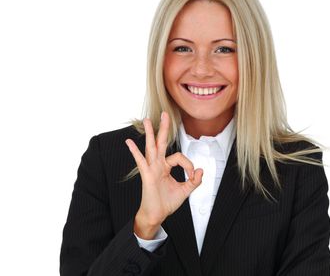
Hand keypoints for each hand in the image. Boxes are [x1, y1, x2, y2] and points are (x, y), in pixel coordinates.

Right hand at [125, 111, 202, 238]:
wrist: (157, 215)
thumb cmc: (167, 203)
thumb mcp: (185, 191)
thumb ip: (194, 181)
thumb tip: (201, 170)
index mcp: (166, 167)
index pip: (180, 157)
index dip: (189, 165)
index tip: (193, 175)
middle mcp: (158, 165)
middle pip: (161, 142)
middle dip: (164, 128)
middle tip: (165, 114)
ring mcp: (151, 168)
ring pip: (151, 147)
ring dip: (150, 133)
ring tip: (147, 120)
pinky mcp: (147, 175)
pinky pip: (140, 161)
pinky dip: (134, 151)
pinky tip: (128, 142)